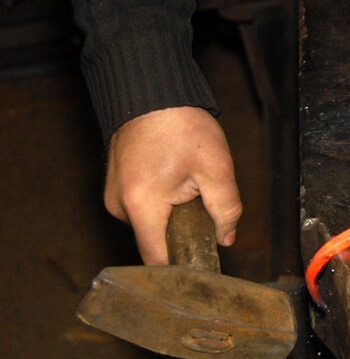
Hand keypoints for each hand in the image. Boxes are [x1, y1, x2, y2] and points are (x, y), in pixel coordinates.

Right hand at [104, 106, 242, 264]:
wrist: (152, 91)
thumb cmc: (182, 125)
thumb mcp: (216, 168)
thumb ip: (226, 209)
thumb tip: (226, 238)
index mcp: (141, 206)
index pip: (158, 260)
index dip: (182, 267)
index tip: (203, 266)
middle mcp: (120, 206)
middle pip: (156, 242)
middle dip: (182, 234)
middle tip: (202, 208)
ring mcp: (114, 196)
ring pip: (151, 225)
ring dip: (173, 217)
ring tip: (188, 187)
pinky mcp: (117, 187)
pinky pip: (143, 208)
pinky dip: (162, 204)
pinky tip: (174, 181)